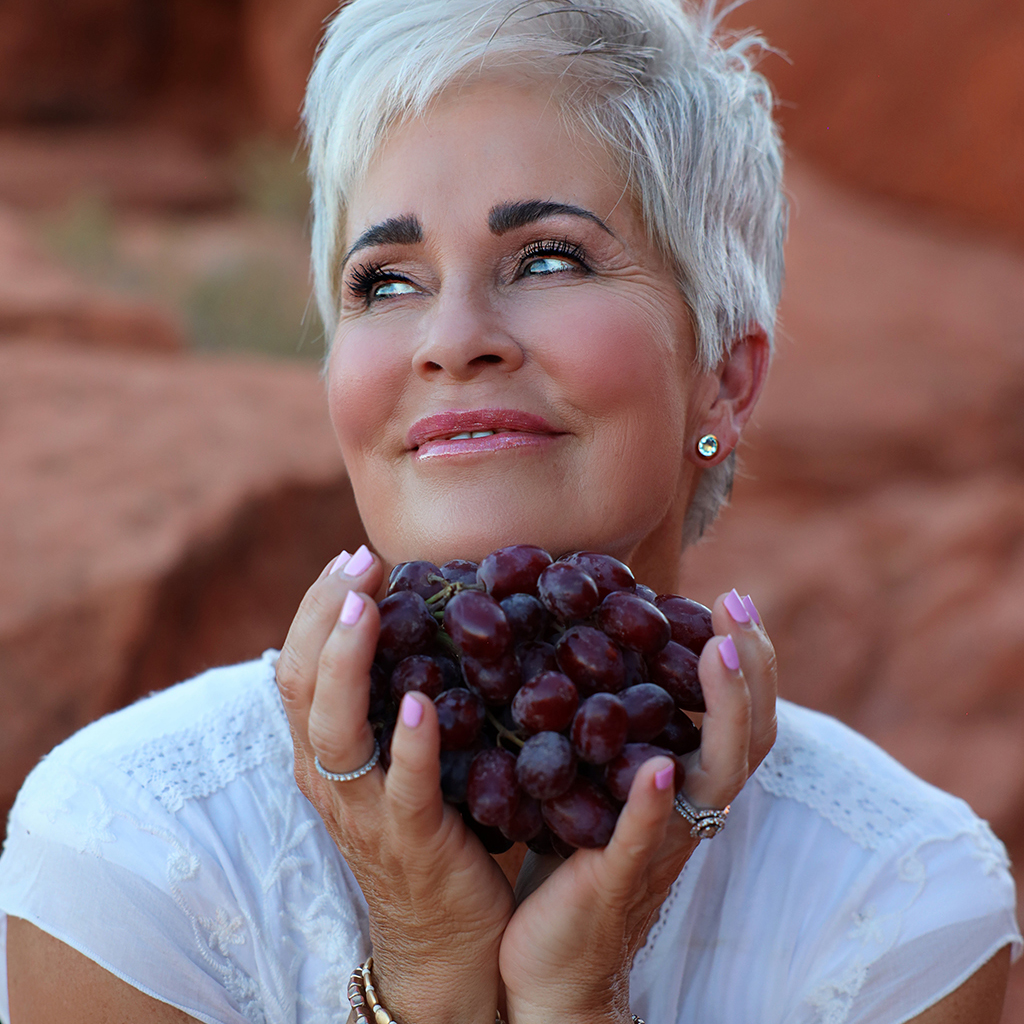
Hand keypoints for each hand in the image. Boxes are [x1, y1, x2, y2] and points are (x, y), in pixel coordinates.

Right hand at [274, 547, 514, 1023]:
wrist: (442, 935)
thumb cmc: (423, 827)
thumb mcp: (392, 757)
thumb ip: (390, 701)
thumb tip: (420, 621)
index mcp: (322, 751)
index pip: (297, 666)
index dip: (317, 608)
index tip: (350, 557)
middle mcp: (328, 776)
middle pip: (302, 686)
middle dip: (325, 616)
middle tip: (359, 561)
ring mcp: (364, 810)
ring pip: (334, 732)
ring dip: (349, 664)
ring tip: (369, 608)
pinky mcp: (412, 839)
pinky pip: (403, 788)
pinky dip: (409, 742)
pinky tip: (422, 702)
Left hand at [499, 589, 776, 1023]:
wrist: (556, 964)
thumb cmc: (575, 859)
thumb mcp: (600, 778)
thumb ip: (614, 728)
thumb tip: (596, 647)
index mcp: (687, 784)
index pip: (741, 716)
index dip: (749, 659)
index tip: (733, 599)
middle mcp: (691, 811)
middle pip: (748, 735)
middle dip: (751, 666)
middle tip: (737, 602)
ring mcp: (663, 844)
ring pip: (716, 778)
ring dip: (724, 711)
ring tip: (719, 652)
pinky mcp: (618, 877)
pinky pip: (648, 838)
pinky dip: (659, 803)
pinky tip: (662, 767)